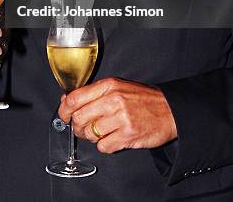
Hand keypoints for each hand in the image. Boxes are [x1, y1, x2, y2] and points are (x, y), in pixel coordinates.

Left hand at [58, 77, 176, 152]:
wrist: (169, 110)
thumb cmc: (141, 99)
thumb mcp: (117, 87)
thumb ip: (93, 93)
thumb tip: (67, 101)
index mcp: (108, 86)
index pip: (75, 98)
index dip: (64, 110)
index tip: (63, 115)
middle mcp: (113, 100)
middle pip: (79, 118)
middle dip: (77, 126)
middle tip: (82, 127)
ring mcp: (121, 119)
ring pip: (90, 133)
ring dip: (91, 136)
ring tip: (101, 132)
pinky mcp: (128, 135)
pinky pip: (103, 146)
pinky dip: (104, 145)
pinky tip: (112, 138)